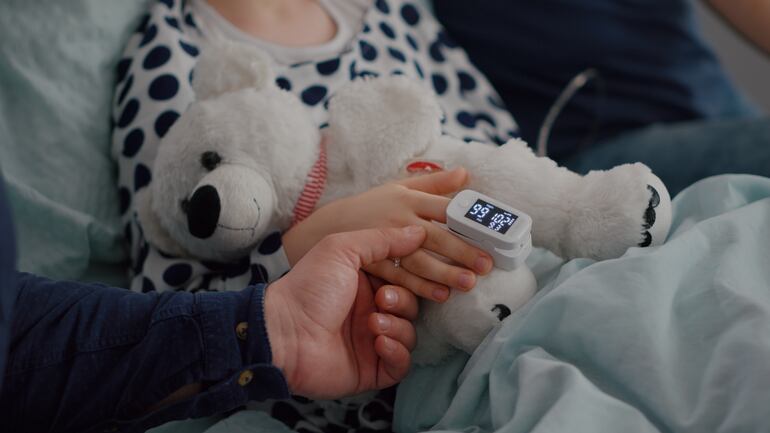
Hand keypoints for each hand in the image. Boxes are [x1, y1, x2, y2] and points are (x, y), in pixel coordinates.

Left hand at [266, 227, 423, 398]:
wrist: (282, 333)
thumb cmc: (308, 288)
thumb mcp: (342, 250)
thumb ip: (382, 240)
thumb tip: (418, 231)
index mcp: (365, 283)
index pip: (404, 280)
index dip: (414, 278)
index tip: (422, 274)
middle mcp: (370, 311)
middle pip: (410, 307)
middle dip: (403, 302)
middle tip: (382, 299)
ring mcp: (371, 341)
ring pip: (409, 335)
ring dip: (398, 327)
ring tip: (373, 322)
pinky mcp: (371, 369)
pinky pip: (401, 364)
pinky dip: (397, 352)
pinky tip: (379, 342)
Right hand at [282, 168, 493, 301]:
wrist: (328, 224)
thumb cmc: (372, 205)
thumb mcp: (400, 186)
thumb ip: (435, 183)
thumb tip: (466, 174)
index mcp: (409, 199)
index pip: (443, 207)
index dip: (467, 220)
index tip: (490, 233)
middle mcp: (399, 219)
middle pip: (436, 236)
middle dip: (462, 250)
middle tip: (486, 264)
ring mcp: (385, 242)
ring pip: (419, 259)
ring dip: (444, 272)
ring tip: (467, 283)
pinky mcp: (374, 262)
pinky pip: (399, 276)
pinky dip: (419, 287)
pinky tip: (439, 295)